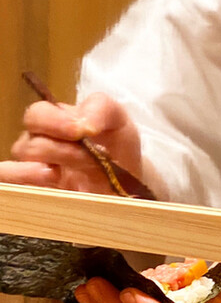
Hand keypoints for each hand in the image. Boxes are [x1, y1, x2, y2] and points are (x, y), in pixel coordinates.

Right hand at [1, 93, 140, 194]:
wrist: (127, 181)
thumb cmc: (118, 146)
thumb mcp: (118, 119)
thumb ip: (101, 109)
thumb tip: (83, 125)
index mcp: (56, 122)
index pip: (37, 114)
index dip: (55, 122)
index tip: (81, 132)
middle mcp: (40, 144)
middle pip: (26, 142)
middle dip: (58, 149)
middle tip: (89, 157)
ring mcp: (35, 170)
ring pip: (16, 165)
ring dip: (45, 168)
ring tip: (70, 174)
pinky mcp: (37, 193)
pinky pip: (11, 185)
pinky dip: (22, 181)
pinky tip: (49, 183)